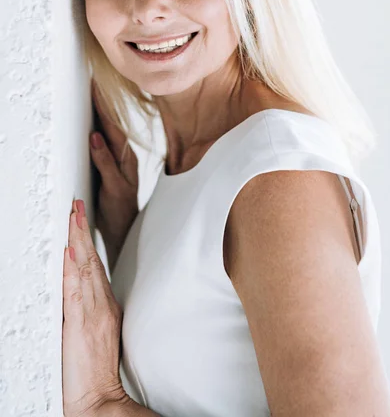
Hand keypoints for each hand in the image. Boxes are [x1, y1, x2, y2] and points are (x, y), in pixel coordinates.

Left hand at [62, 198, 130, 416]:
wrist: (99, 398)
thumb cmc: (96, 370)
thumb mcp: (98, 333)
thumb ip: (91, 308)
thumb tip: (79, 287)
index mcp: (106, 306)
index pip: (95, 265)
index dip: (87, 241)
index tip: (79, 221)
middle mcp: (101, 305)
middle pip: (91, 260)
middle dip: (82, 231)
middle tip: (76, 206)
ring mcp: (92, 312)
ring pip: (85, 268)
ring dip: (78, 240)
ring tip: (73, 216)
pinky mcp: (81, 323)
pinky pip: (77, 288)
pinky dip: (75, 267)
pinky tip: (70, 251)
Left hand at [90, 79, 138, 253]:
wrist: (127, 234)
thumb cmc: (117, 204)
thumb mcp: (111, 177)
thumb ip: (105, 157)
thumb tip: (95, 133)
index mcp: (125, 157)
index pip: (114, 126)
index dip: (106, 105)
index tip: (96, 84)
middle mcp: (127, 162)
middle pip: (116, 128)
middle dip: (105, 106)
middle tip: (96, 83)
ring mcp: (125, 175)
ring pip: (115, 142)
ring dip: (106, 121)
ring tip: (97, 100)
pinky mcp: (119, 190)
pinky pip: (110, 168)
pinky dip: (103, 153)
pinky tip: (96, 138)